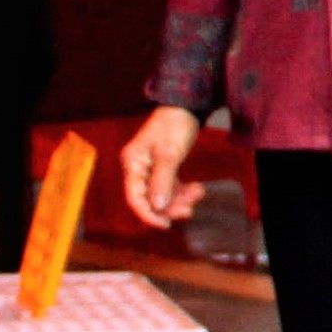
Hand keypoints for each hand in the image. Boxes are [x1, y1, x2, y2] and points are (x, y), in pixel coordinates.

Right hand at [122, 105, 206, 228]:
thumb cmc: (174, 125)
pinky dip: (183, 191)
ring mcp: (150, 169)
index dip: (149, 215)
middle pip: (149, 199)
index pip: (135, 198)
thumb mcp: (170, 153)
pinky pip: (170, 187)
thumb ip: (163, 180)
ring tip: (198, 193)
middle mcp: (138, 168)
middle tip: (190, 209)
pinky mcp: (162, 168)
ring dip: (180, 199)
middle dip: (170, 206)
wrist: (185, 107)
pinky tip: (197, 189)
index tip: (167, 224)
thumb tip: (157, 207)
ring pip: (162, 195)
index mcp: (133, 164)